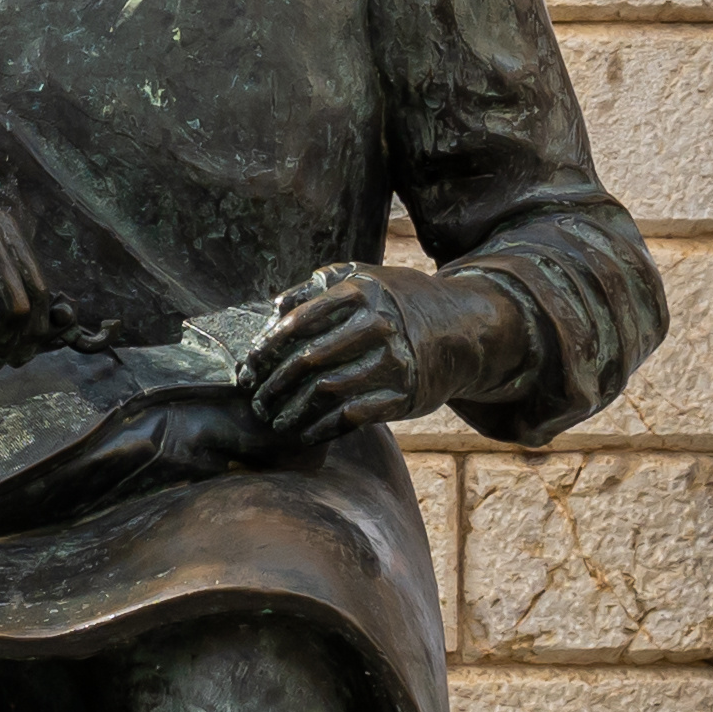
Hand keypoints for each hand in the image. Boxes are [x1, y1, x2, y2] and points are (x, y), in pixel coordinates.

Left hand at [249, 262, 532, 441]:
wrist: (462, 328)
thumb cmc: (400, 302)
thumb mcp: (365, 278)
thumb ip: (319, 287)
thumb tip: (275, 309)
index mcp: (361, 292)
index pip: (299, 323)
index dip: (267, 348)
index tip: (249, 366)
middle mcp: (377, 325)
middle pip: (307, 360)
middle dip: (273, 385)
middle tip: (255, 399)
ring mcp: (392, 361)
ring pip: (326, 392)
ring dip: (291, 411)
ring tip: (273, 419)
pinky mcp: (403, 394)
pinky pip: (351, 416)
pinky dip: (320, 428)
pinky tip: (303, 433)